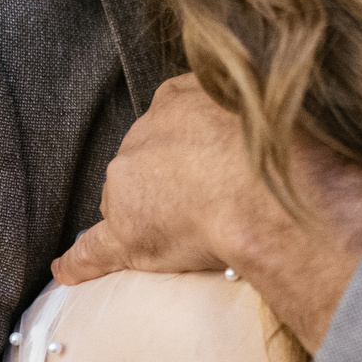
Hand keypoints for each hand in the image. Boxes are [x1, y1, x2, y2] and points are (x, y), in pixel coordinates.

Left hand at [54, 76, 361, 348]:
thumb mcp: (277, 100)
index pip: (176, 121)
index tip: (217, 164)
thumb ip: (264, 103)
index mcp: (181, 96)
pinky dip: (81, 261)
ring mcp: (131, 181)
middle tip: (215, 203)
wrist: (263, 188)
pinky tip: (67, 271)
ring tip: (192, 238)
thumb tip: (294, 90)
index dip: (196, 147)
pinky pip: (94, 248)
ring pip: (130, 199)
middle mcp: (148, 130)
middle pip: (150, 159)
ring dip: (150, 215)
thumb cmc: (285, 146)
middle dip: (171, 179)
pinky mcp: (126, 232)